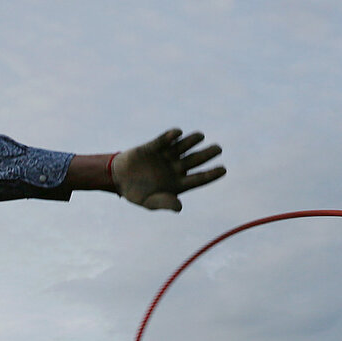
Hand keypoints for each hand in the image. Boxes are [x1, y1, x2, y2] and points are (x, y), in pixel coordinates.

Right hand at [111, 128, 225, 210]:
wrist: (118, 179)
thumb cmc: (137, 193)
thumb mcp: (149, 202)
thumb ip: (164, 203)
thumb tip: (179, 207)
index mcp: (177, 184)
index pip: (198, 179)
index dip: (211, 174)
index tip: (223, 170)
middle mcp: (175, 168)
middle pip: (194, 160)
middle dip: (206, 154)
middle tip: (218, 149)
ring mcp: (165, 157)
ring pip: (182, 148)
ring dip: (191, 141)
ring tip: (201, 136)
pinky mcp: (153, 147)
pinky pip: (163, 141)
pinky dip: (169, 137)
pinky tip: (178, 132)